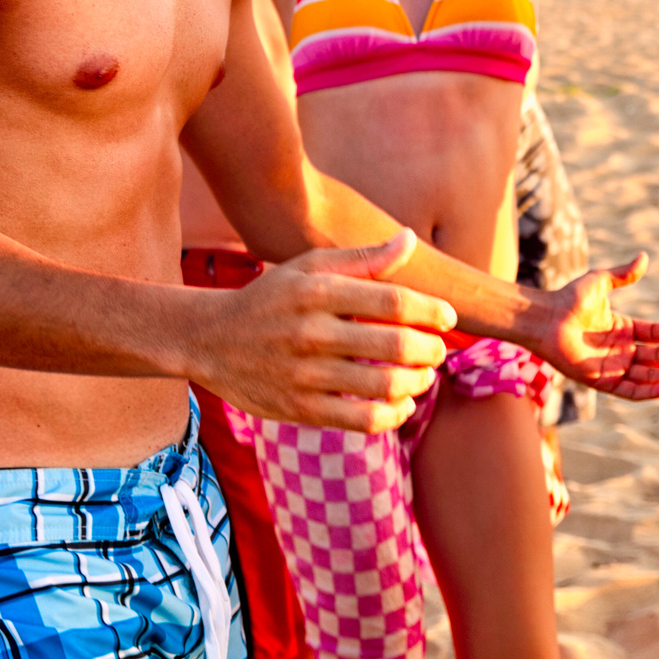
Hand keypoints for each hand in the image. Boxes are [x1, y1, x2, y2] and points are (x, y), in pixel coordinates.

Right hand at [191, 229, 453, 432]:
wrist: (209, 339)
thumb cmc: (271, 297)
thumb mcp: (309, 267)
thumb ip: (362, 258)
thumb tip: (410, 239)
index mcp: (318, 291)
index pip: (392, 300)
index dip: (430, 310)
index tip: (448, 317)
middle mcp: (311, 332)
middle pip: (394, 345)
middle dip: (430, 350)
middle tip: (439, 351)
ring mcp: (304, 374)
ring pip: (383, 386)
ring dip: (417, 383)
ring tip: (424, 376)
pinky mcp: (299, 408)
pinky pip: (361, 419)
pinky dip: (392, 415)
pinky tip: (400, 404)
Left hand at [536, 254, 658, 399]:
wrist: (546, 318)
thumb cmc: (568, 298)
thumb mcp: (600, 282)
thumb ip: (623, 274)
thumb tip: (644, 256)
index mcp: (622, 329)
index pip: (655, 334)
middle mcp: (620, 350)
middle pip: (657, 356)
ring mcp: (612, 367)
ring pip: (649, 375)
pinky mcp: (602, 382)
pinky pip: (631, 391)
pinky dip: (651, 391)